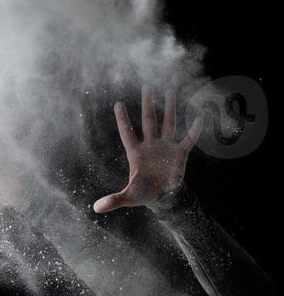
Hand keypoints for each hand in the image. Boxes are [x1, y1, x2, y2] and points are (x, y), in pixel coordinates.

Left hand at [92, 87, 202, 213]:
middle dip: (148, 105)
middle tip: (147, 86)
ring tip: (169, 91)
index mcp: (136, 153)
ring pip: (168, 124)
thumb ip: (114, 200)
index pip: (127, 132)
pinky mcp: (180, 154)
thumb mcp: (129, 197)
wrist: (163, 196)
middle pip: (148, 121)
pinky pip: (188, 140)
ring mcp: (165, 147)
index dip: (122, 119)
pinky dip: (194, 130)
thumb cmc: (143, 193)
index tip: (117, 103)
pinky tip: (199, 117)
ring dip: (170, 109)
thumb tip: (95, 209)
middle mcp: (150, 145)